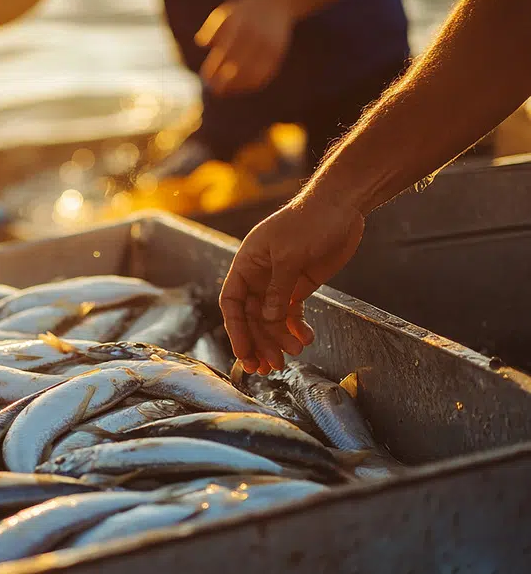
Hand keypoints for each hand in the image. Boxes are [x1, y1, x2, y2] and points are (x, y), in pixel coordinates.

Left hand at [195, 0, 293, 95]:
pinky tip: (239, 87)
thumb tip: (202, 44)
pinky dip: (250, 85)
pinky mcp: (278, 55)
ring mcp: (269, 47)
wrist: (279, 3)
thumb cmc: (243, 12)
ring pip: (251, 76)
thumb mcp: (225, 13)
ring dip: (236, 87)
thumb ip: (212, 29)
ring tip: (224, 91)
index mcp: (240, 24)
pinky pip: (263, 77)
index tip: (205, 78)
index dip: (214, 69)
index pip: (223, 53)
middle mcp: (256, 36)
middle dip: (223, 82)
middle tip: (213, 89)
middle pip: (237, 67)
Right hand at [219, 191, 364, 373]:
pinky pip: (292, 313)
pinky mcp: (299, 285)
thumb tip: (269, 320)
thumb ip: (279, 289)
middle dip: (259, 342)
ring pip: (272, 319)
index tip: (244, 354)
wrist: (341, 206)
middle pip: (252, 317)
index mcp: (247, 265)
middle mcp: (259, 276)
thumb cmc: (310, 221)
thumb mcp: (290, 255)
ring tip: (291, 356)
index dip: (236, 330)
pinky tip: (305, 340)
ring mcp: (279, 282)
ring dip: (278, 339)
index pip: (233, 303)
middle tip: (267, 367)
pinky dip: (297, 328)